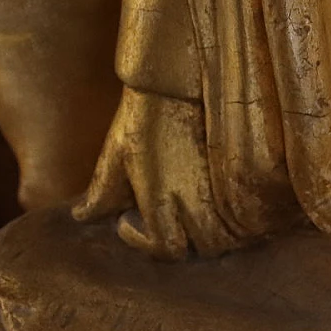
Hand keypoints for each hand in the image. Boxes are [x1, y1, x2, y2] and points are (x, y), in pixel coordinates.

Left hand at [74, 87, 238, 257]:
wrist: (179, 81)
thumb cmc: (143, 115)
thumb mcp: (116, 153)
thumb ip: (101, 192)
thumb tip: (82, 216)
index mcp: (162, 199)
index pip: (167, 248)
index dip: (146, 242)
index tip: (129, 219)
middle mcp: (196, 201)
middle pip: (205, 247)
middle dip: (185, 240)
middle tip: (164, 219)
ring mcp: (221, 192)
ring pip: (229, 237)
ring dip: (213, 234)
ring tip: (194, 216)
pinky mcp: (238, 180)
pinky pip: (248, 219)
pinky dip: (236, 223)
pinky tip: (218, 206)